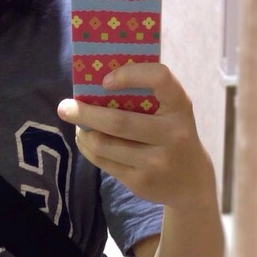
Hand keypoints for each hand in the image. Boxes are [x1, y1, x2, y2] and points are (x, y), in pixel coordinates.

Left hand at [58, 61, 215, 209]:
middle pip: (119, 122)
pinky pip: (105, 163)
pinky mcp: (140, 182)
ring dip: (84, 133)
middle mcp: (171, 134)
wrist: (192, 181)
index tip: (106, 81)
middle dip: (86, 113)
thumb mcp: (172, 111)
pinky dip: (89, 149)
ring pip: (105, 145)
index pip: (160, 78)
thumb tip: (96, 84)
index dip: (130, 74)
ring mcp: (155, 162)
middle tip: (65, 106)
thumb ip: (148, 96)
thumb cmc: (173, 134)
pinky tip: (85, 141)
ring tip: (77, 125)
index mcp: (180, 106)